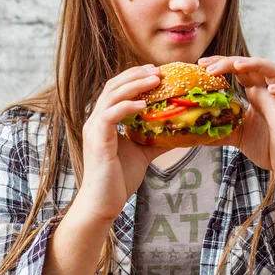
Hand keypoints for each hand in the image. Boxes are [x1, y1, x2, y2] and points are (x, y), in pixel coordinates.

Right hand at [76, 65, 167, 224]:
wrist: (103, 204)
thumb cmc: (118, 178)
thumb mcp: (143, 152)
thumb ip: (156, 138)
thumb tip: (179, 130)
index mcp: (104, 120)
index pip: (117, 89)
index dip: (134, 76)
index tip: (155, 71)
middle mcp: (96, 120)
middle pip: (113, 86)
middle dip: (135, 75)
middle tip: (157, 70)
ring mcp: (94, 128)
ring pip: (111, 96)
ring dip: (134, 85)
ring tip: (154, 80)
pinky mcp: (97, 140)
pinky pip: (110, 115)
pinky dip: (127, 106)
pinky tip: (143, 104)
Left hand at [198, 56, 274, 185]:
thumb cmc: (265, 147)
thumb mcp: (236, 136)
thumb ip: (218, 130)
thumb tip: (193, 132)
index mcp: (254, 92)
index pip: (237, 69)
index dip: (221, 62)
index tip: (201, 63)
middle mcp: (267, 91)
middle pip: (251, 65)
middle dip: (230, 61)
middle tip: (208, 66)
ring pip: (274, 71)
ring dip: (256, 64)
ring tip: (238, 66)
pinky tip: (272, 90)